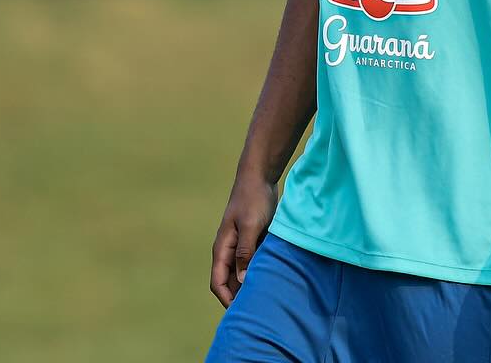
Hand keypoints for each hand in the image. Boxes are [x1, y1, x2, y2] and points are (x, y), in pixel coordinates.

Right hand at [209, 175, 277, 306]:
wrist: (259, 177)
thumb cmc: (253, 199)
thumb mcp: (251, 226)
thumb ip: (245, 252)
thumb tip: (241, 280)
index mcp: (222, 248)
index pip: (217, 282)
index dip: (227, 300)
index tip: (242, 313)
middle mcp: (229, 250)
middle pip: (229, 282)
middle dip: (239, 297)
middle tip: (258, 311)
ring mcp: (240, 246)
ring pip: (241, 274)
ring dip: (250, 286)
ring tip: (267, 299)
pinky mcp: (252, 241)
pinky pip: (252, 264)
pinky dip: (259, 273)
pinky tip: (273, 280)